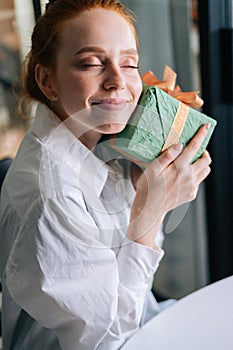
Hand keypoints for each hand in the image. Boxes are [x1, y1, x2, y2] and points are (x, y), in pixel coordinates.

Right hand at [127, 123, 211, 247]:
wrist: (149, 209)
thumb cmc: (148, 188)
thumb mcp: (152, 169)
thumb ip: (166, 156)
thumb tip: (179, 145)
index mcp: (179, 168)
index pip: (194, 148)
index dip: (201, 135)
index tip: (206, 127)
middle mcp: (189, 177)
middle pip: (206, 160)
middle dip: (204, 152)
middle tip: (196, 150)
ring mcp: (192, 187)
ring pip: (205, 171)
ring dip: (202, 164)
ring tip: (191, 162)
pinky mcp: (192, 194)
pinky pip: (199, 181)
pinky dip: (195, 175)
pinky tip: (183, 176)